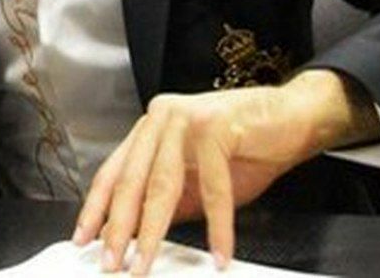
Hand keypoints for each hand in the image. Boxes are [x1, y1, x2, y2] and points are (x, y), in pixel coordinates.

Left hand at [72, 70, 378, 274]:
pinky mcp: (216, 126)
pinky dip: (218, 226)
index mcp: (151, 129)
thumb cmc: (248, 148)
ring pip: (162, 184)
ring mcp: (186, 119)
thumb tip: (139, 235)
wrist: (296, 117)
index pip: (114, 171)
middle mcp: (160, 118)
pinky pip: (213, 186)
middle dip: (118, 227)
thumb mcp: (200, 180)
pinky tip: (219, 253)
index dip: (97, 208)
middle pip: (131, 180)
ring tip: (145, 264)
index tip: (84, 238)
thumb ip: (171, 200)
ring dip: (153, 231)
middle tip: (111, 262)